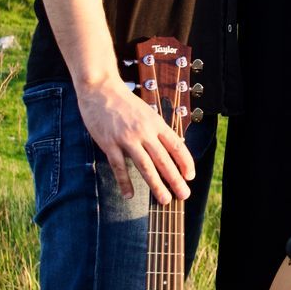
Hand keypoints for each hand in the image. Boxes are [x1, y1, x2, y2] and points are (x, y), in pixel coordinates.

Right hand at [75, 77, 193, 203]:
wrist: (100, 89)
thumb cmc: (125, 102)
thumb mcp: (147, 112)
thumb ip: (158, 130)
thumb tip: (173, 147)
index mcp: (156, 123)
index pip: (176, 146)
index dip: (185, 162)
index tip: (190, 176)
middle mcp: (144, 132)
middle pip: (164, 159)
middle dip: (175, 179)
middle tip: (184, 195)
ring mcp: (126, 138)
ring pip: (145, 166)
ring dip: (156, 185)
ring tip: (165, 200)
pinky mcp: (109, 143)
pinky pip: (119, 167)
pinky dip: (125, 182)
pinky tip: (129, 195)